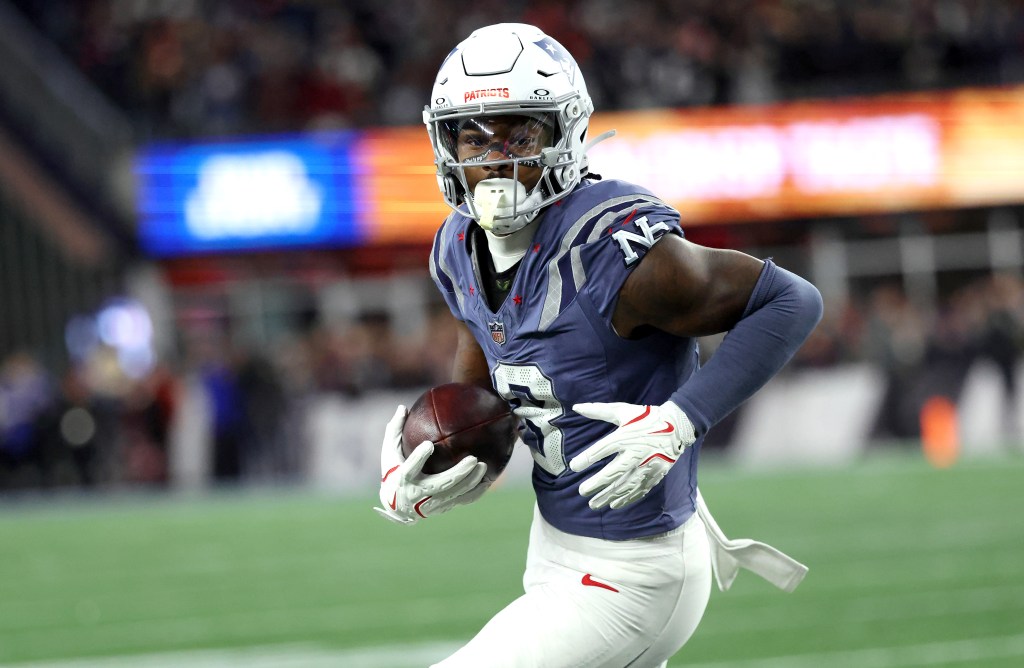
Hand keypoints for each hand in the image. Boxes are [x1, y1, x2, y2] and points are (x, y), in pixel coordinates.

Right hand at [374, 406, 489, 524]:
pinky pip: (462, 500)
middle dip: (458, 473)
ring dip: (471, 481)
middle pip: (440, 485)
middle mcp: (417, 493)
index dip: (419, 458)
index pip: (410, 469)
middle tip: (473, 459)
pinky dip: (476, 492)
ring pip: (454, 493)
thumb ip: (395, 431)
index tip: (428, 444)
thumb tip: (403, 407)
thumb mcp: (389, 453)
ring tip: (483, 466)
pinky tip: (487, 480)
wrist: (396, 507)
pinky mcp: (442, 507)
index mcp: (403, 479)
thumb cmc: (393, 472)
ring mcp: (431, 503)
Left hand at [569, 401, 695, 509]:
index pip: (602, 449)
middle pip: (614, 472)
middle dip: (597, 483)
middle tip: (582, 491)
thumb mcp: (622, 411)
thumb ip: (598, 410)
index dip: (586, 458)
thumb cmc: (646, 417)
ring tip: (594, 504)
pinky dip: (626, 498)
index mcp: (625, 436)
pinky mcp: (657, 473)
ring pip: (626, 485)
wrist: (678, 425)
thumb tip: (577, 407)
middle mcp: (636, 453)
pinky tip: (614, 504)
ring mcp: (648, 465)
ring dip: (609, 496)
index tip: (573, 467)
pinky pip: (639, 489)